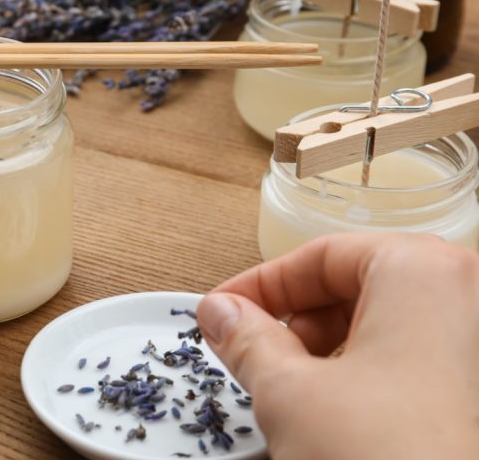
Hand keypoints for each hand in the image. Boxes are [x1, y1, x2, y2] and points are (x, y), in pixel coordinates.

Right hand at [197, 233, 478, 459]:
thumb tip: (220, 313)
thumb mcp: (289, 394)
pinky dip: (369, 377)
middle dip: (295, 323)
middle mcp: (469, 298)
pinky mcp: (476, 394)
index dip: (259, 286)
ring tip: (290, 395)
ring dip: (327, 353)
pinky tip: (337, 417)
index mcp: (424, 272)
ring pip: (387, 326)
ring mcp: (478, 349)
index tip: (221, 313)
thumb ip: (245, 340)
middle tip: (249, 355)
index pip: (322, 256)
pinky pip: (416, 362)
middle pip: (357, 287)